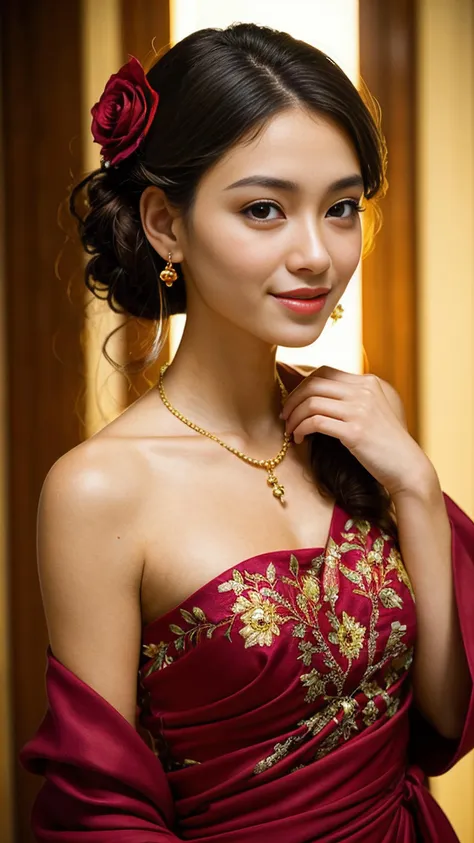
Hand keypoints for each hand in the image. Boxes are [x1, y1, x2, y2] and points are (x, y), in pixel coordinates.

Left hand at [280, 366, 434, 497]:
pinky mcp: (355, 431)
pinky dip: (301, 429)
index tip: (292, 404)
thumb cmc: (384, 445)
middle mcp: (364, 391)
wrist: (407, 468)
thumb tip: (312, 398)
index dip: (301, 386)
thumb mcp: (370, 413)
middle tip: (285, 417)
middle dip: (292, 400)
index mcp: (368, 383)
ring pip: (311, 402)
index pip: (324, 372)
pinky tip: (300, 439)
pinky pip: (315, 422)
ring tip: (291, 431)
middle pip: (313, 383)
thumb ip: (349, 401)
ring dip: (294, 417)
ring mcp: (360, 410)